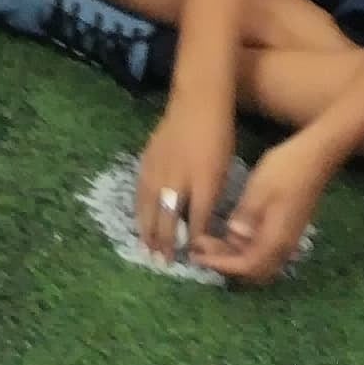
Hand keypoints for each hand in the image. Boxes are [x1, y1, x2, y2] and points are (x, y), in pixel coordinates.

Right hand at [133, 95, 238, 269]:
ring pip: (150, 206)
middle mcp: (178, 179)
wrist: (197, 101)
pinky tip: (140, 220)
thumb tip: (203, 224)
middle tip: (162, 263)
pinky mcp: (147, 160)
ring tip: (147, 249)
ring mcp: (159, 168)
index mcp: (203, 182)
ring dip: (148, 230)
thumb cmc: (218, 135)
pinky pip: (141, 191)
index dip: (193, 242)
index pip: (196, 221)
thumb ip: (212, 198)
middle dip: (165, 242)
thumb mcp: (224, 169)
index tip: (190, 259)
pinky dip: (139, 209)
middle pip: (168, 218)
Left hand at [199, 132, 333, 286]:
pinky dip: (244, 250)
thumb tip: (234, 237)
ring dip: (234, 258)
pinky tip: (230, 234)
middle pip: (254, 272)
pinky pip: (264, 252)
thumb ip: (246, 215)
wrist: (315, 158)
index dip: (221, 265)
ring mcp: (287, 240)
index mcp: (276, 239)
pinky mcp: (286, 231)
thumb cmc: (286, 169)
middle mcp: (284, 247)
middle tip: (200, 248)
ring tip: (209, 241)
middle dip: (225, 265)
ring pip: (259, 264)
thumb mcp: (260, 188)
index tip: (197, 255)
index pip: (247, 266)